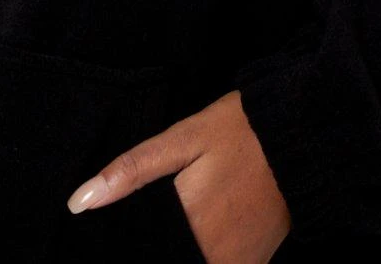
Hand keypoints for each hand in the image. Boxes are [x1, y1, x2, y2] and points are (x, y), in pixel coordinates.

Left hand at [65, 88, 291, 262]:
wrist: (303, 132)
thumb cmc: (240, 130)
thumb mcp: (183, 138)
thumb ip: (132, 172)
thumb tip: (77, 203)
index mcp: (191, 229)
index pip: (148, 257)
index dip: (130, 252)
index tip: (103, 251)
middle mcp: (218, 257)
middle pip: (172, 262)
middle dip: (156, 252)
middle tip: (156, 227)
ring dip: (179, 255)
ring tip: (177, 228)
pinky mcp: (258, 261)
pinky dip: (206, 258)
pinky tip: (197, 240)